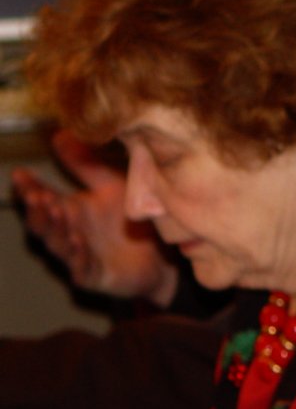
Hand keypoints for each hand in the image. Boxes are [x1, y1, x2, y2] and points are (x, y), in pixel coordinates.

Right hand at [11, 129, 179, 307]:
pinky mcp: (94, 274)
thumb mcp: (110, 185)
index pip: (42, 197)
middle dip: (37, 209)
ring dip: (55, 228)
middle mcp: (69, 232)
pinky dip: (77, 255)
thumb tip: (60, 134)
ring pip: (57, 244)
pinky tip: (77, 241)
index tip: (20, 174)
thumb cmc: (132, 218)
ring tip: (55, 211)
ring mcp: (79, 255)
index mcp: (70, 210)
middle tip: (36, 194)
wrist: (161, 253)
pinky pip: (81, 266)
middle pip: (43, 223)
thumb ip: (85, 164)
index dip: (29, 188)